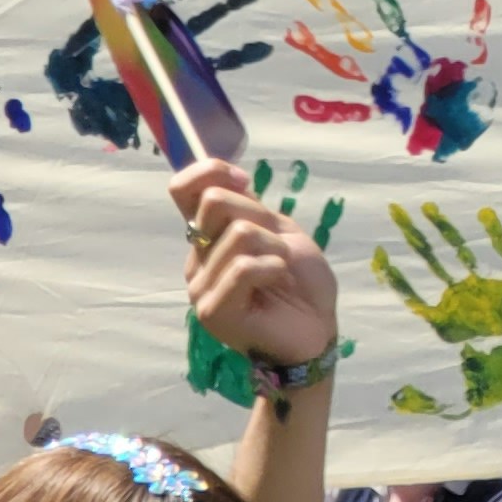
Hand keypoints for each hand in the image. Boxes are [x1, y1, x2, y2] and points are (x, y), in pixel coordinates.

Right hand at [173, 155, 338, 365]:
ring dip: (276, 249)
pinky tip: (277, 285)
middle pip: (214, 202)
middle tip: (278, 250)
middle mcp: (197, 258)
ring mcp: (200, 286)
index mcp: (209, 236)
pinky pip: (244, 267)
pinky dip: (274, 269)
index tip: (247, 185)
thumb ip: (249, 207)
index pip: (183, 189)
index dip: (212, 172)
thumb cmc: (301, 282)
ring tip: (281, 275)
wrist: (317, 329)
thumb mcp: (281, 232)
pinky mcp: (212, 311)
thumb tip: (226, 178)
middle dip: (260, 217)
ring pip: (239, 234)